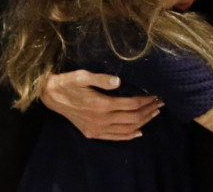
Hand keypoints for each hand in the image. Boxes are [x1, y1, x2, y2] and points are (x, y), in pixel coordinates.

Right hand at [41, 70, 161, 139]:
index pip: (131, 104)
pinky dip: (129, 136)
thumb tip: (118, 81)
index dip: (146, 100)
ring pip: (127, 129)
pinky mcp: (92, 133)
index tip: (156, 95)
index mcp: (101, 104)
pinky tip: (139, 132)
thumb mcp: (82, 75)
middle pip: (133, 118)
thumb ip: (101, 79)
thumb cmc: (68, 82)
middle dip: (149, 110)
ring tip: (155, 113)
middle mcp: (100, 120)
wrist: (51, 97)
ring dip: (143, 122)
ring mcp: (97, 129)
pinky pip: (115, 137)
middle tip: (161, 103)